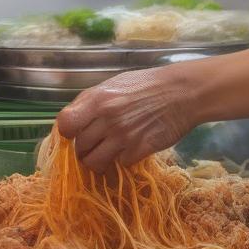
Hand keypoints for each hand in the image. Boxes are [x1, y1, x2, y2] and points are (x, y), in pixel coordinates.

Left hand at [55, 67, 199, 172]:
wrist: (183, 92)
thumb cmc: (147, 84)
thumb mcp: (115, 84)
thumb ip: (91, 101)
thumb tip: (71, 122)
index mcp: (98, 99)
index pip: (65, 124)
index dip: (67, 132)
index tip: (75, 133)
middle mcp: (107, 118)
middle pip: (80, 147)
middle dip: (84, 149)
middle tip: (95, 144)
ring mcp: (124, 136)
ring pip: (95, 162)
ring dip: (99, 161)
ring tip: (107, 154)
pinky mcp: (140, 150)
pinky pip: (120, 165)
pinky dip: (122, 161)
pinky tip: (129, 151)